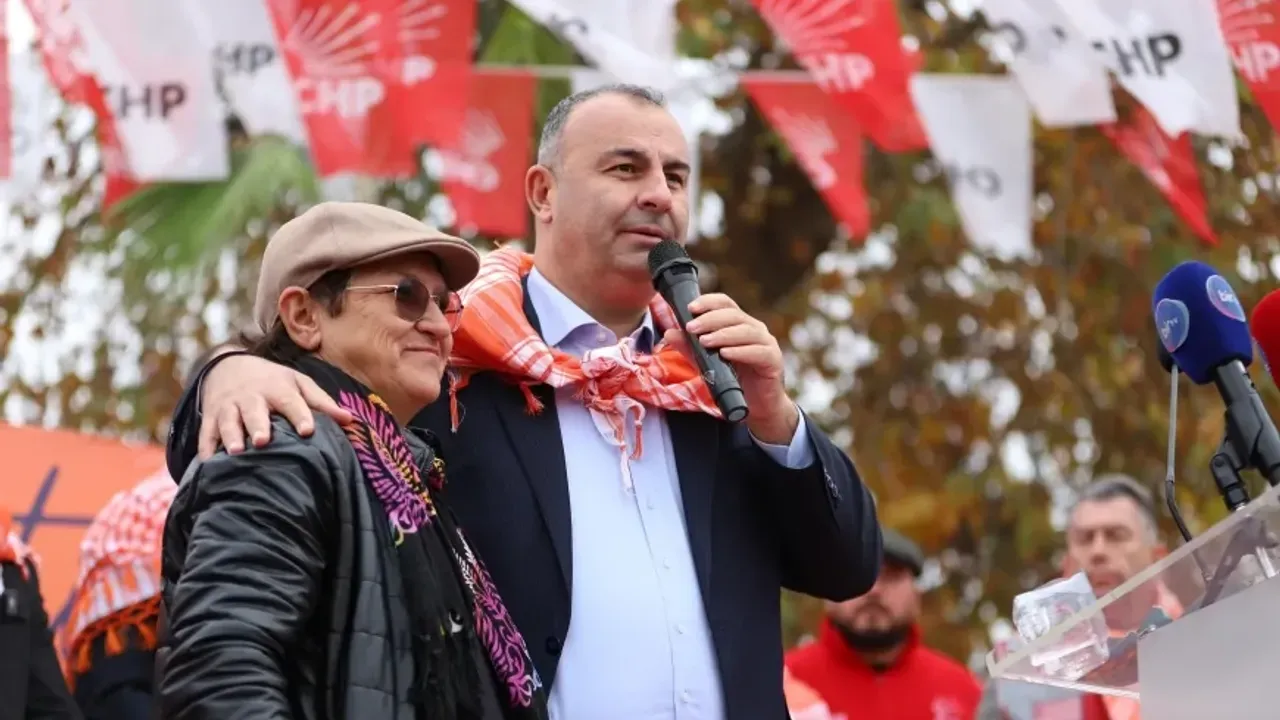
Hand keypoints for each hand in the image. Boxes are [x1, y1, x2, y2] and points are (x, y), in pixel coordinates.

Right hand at [198, 353, 351, 458]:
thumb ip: (322, 403)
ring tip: (235, 452)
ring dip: (230, 437)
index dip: (299, 415)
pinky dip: (205, 449)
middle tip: (263, 441)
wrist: (229, 366)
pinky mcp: (211, 418)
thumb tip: (350, 421)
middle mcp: (251, 398)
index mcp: (277, 389)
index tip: (308, 431)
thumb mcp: (298, 384)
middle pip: (254, 411)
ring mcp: (228, 408)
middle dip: (258, 425)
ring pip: (228, 422)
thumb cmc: (273, 381)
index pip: (291, 401)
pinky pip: (206, 434)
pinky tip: (207, 464)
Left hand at [662, 293, 799, 443]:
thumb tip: (669, 333)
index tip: (690, 308)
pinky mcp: (774, 360)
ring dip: (723, 334)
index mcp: (740, 324)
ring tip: (704, 341)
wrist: (757, 407)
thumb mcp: (707, 363)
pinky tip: (725, 354)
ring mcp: (766, 343)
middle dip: (710, 319)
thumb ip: (691, 348)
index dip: (708, 302)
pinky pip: (758, 352)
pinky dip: (740, 351)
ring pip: (746, 331)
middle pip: (733, 315)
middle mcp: (755, 329)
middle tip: (691, 328)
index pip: (725, 303)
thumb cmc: (734, 380)